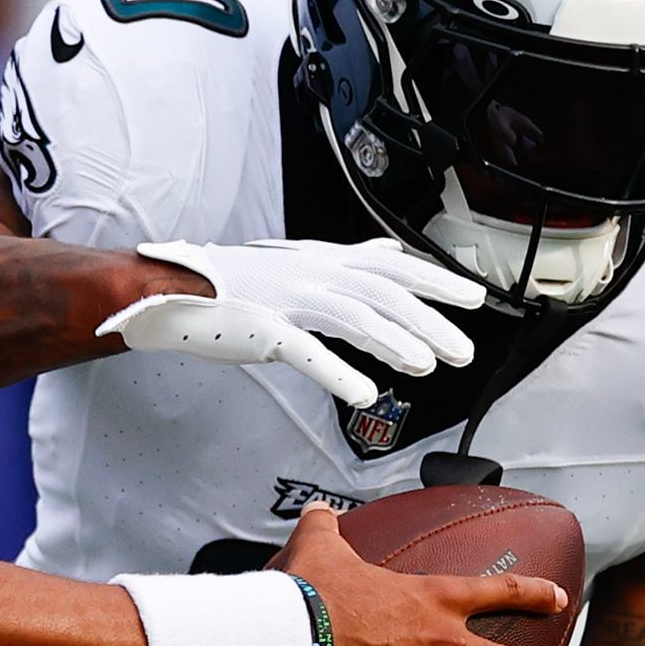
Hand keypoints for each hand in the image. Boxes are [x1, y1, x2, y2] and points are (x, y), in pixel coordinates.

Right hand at [97, 237, 482, 406]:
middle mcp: (311, 274)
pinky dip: (339, 373)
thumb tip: (385, 251)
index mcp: (321, 260)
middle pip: (382, 293)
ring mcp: (287, 300)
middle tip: (463, 349)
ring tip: (427, 365)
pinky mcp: (264, 330)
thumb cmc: (232, 283)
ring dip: (394, 342)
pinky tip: (364, 394)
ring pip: (354, 317)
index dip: (434, 281)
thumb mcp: (296, 262)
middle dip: (428, 320)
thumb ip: (345, 260)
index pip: (390, 266)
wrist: (172, 290)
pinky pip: (309, 352)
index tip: (472, 298)